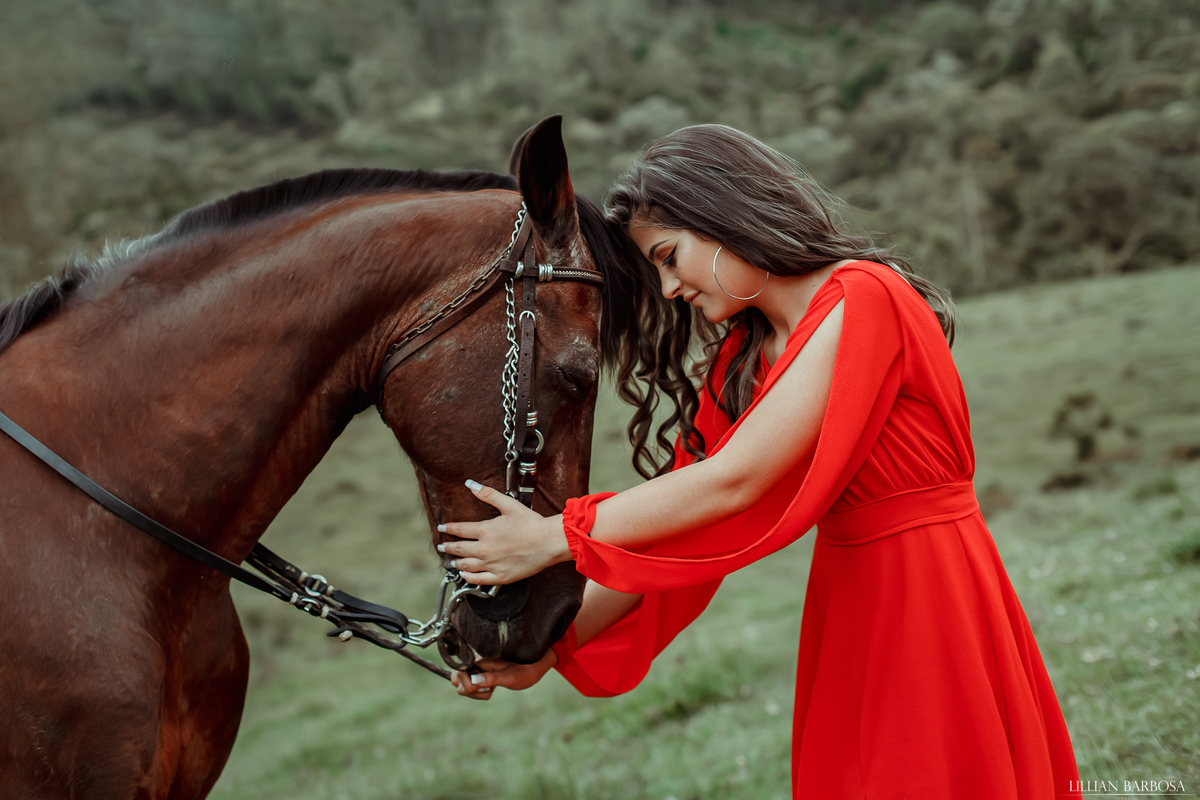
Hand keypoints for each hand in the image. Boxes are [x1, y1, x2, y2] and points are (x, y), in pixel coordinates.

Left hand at [437, 480, 571, 584]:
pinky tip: (466, 575)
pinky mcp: (500, 577)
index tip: (442, 528)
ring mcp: (491, 564)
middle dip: (448, 546)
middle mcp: (484, 549)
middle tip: (442, 546)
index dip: (448, 528)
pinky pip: (478, 580)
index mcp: (485, 530)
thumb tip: (471, 484)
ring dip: (456, 562)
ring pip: (466, 565)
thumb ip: (488, 494)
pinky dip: (469, 577)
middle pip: (459, 549)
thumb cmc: (531, 523)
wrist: (548, 543)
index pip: (460, 529)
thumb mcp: (509, 504)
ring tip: (452, 561)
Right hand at [449, 650, 557, 699]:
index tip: (486, 688)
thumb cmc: (528, 668)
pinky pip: (471, 685)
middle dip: (469, 690)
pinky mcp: (482, 672)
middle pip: (455, 680)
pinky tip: (493, 687)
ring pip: (461, 684)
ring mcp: (478, 667)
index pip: (458, 674)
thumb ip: (492, 678)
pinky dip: (479, 690)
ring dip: (474, 692)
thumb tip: (474, 681)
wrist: (538, 661)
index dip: (468, 685)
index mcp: (481, 660)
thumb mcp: (512, 677)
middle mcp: (476, 662)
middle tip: (490, 690)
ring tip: (492, 689)